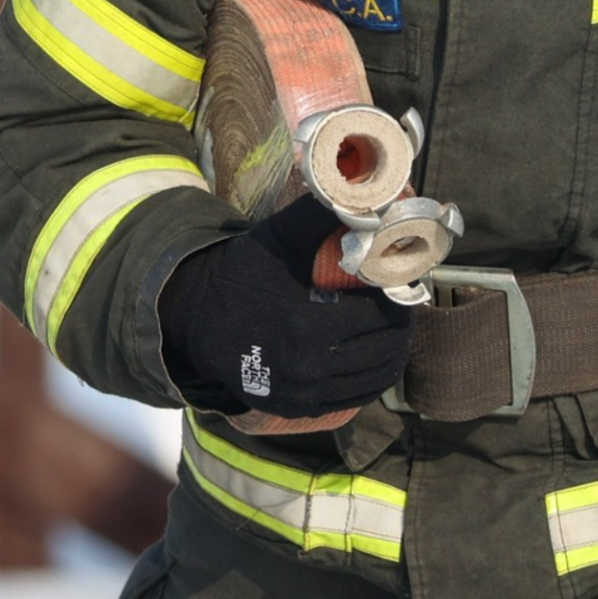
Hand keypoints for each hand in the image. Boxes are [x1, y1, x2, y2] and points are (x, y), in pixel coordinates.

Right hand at [159, 194, 412, 417]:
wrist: (194, 317)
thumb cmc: (244, 272)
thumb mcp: (281, 235)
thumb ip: (323, 213)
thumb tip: (366, 191)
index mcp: (311, 323)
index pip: (384, 315)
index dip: (400, 297)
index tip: (400, 282)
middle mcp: (310, 366)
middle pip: (388, 348)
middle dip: (402, 324)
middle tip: (402, 304)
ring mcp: (305, 392)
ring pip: (377, 377)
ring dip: (394, 352)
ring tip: (393, 328)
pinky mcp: (298, 407)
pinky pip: (356, 397)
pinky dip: (374, 378)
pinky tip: (375, 357)